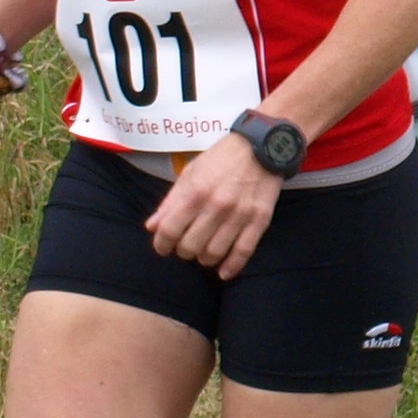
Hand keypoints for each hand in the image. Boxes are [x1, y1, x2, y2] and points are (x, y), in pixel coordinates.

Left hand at [146, 131, 284, 279]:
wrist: (264, 145)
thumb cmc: (222, 158)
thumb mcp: (190, 172)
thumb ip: (171, 201)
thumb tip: (152, 227)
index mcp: (195, 193)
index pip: (169, 231)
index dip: (161, 244)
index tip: (163, 246)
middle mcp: (216, 206)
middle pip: (190, 246)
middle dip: (183, 251)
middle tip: (186, 245)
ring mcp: (240, 214)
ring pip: (214, 253)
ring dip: (204, 258)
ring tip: (204, 251)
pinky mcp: (260, 219)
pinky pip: (244, 251)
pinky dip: (232, 266)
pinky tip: (224, 272)